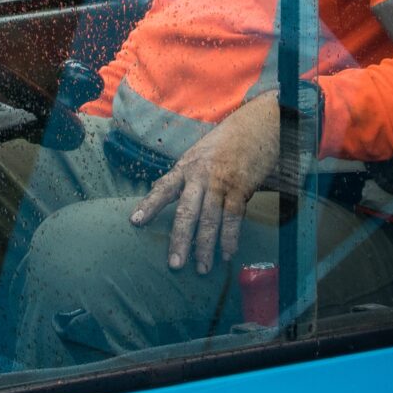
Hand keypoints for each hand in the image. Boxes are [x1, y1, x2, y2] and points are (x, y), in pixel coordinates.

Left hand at [131, 92, 281, 274]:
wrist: (258, 124)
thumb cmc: (226, 142)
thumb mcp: (198, 154)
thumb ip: (182, 175)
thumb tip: (160, 190)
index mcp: (186, 166)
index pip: (163, 188)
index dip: (149, 205)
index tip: (134, 222)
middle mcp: (200, 175)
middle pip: (186, 211)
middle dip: (180, 239)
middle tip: (174, 263)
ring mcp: (221, 182)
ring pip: (210, 219)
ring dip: (206, 246)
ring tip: (201, 268)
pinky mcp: (241, 188)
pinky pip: (233, 218)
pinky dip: (230, 238)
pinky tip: (227, 254)